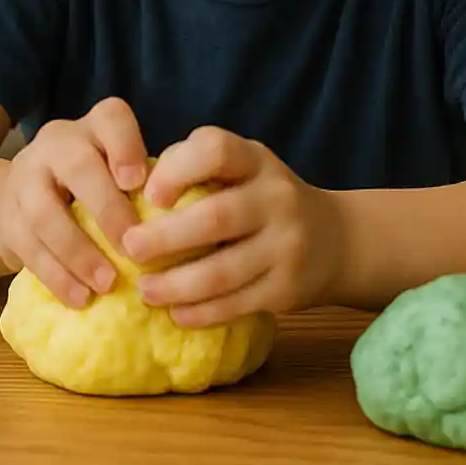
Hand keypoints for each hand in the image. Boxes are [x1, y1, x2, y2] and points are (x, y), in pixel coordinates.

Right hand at [0, 97, 149, 309]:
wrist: (25, 201)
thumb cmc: (97, 190)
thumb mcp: (120, 174)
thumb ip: (150, 187)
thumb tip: (198, 227)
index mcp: (94, 128)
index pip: (110, 118)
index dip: (125, 147)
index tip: (140, 183)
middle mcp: (57, 144)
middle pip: (77, 166)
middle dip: (107, 210)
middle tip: (134, 251)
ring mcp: (26, 177)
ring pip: (44, 210)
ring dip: (78, 251)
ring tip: (107, 283)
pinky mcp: (7, 216)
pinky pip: (27, 246)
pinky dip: (56, 275)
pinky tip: (80, 298)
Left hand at [121, 126, 343, 326]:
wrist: (336, 239)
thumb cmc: (259, 197)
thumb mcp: (238, 168)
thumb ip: (191, 166)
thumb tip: (128, 190)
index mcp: (255, 160)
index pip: (216, 150)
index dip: (177, 170)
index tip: (149, 195)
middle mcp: (277, 198)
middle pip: (216, 217)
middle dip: (165, 238)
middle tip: (129, 249)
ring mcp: (287, 245)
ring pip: (224, 271)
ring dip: (176, 285)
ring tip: (145, 290)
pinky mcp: (290, 288)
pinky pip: (238, 303)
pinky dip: (202, 312)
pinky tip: (175, 314)